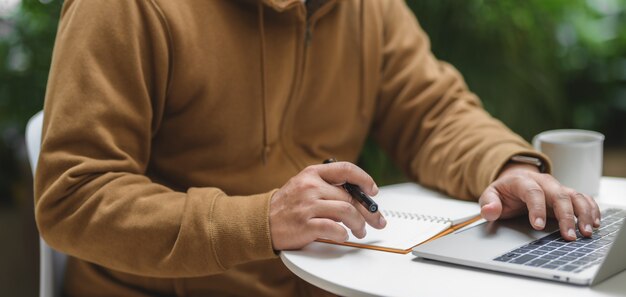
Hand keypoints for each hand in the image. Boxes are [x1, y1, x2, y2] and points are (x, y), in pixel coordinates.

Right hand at [269, 162, 386, 249]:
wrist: (261, 221)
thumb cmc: (286, 206)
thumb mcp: (304, 185)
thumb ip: (328, 187)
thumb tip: (358, 197)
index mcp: (312, 174)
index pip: (346, 170)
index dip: (364, 179)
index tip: (373, 190)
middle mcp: (311, 187)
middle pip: (350, 197)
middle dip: (368, 212)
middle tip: (375, 220)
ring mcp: (307, 206)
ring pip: (347, 212)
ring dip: (359, 224)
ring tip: (360, 231)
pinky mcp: (305, 225)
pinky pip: (334, 229)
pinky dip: (343, 234)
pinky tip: (342, 236)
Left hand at [479, 163, 600, 240]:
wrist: (515, 181)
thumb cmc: (504, 192)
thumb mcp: (490, 195)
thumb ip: (488, 203)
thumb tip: (489, 211)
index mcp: (523, 181)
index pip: (532, 192)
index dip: (537, 208)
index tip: (538, 226)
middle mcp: (543, 182)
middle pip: (559, 194)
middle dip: (566, 215)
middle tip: (569, 236)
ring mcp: (557, 187)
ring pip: (575, 195)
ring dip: (583, 213)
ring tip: (586, 232)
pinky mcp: (567, 194)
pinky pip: (583, 198)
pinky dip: (591, 209)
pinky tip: (595, 223)